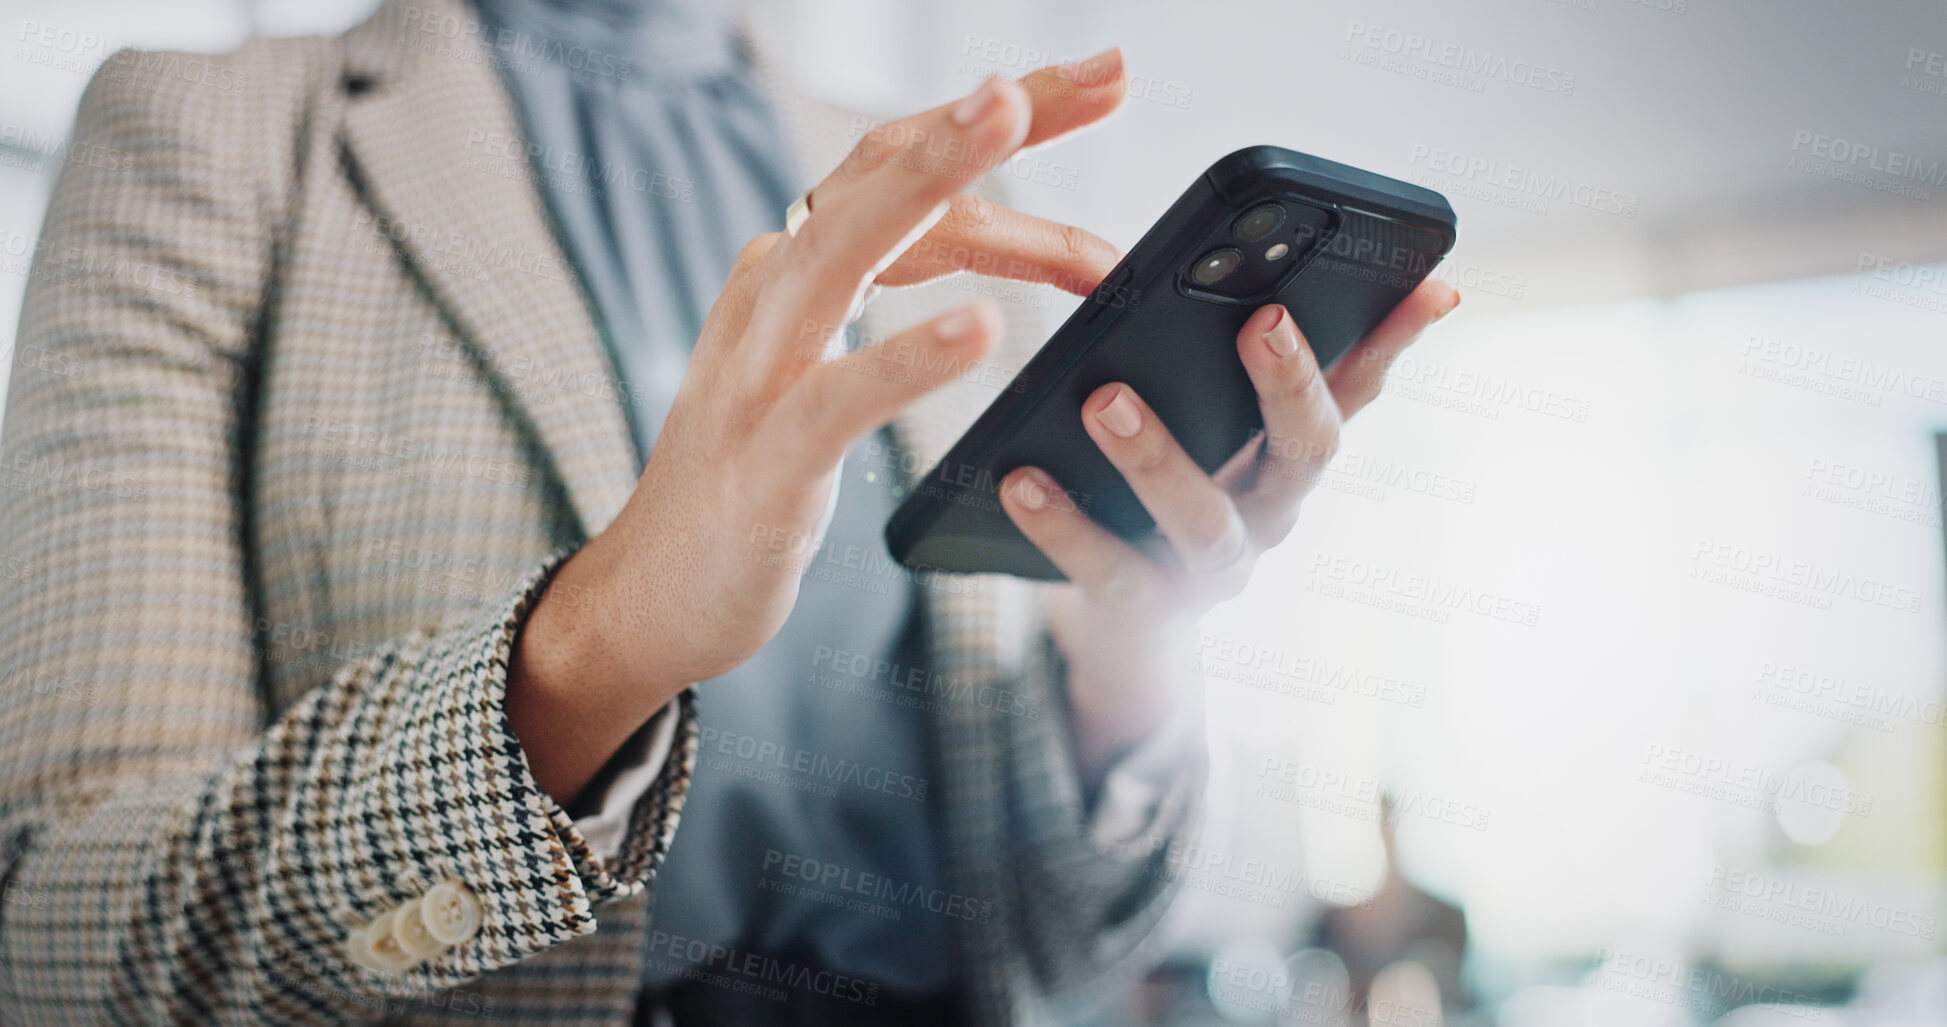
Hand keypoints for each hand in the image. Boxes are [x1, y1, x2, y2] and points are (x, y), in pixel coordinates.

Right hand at [509, 51, 1132, 803]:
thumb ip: (875, 300)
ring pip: (849, 246)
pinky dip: (910, 356)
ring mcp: (761, 370)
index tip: (1097, 82)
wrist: (653, 593)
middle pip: (883, 175)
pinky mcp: (769, 456)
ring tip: (1011, 118)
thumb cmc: (752, 479)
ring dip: (936, 178)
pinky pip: (843, 394)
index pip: (898, 167)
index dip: (997, 119)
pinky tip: (982, 329)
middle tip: (1103, 71)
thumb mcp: (816, 366)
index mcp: (792, 271)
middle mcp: (770, 293)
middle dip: (993, 116)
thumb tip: (973, 257)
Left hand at [999, 281, 1461, 780]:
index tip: (1429, 286)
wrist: (1126, 620)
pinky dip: (1063, 525)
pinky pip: (1108, 569)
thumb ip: (1236, 361)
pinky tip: (1019, 478)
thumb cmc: (1170, 490)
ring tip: (1105, 401)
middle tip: (1261, 322)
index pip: (1362, 388)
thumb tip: (1255, 276)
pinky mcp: (1148, 608)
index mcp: (1290, 455)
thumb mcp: (1216, 423)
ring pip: (1205, 521)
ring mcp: (1216, 569)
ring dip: (1158, 458)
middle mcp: (1272, 513)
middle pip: (1307, 454)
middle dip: (1290, 386)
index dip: (1401, 341)